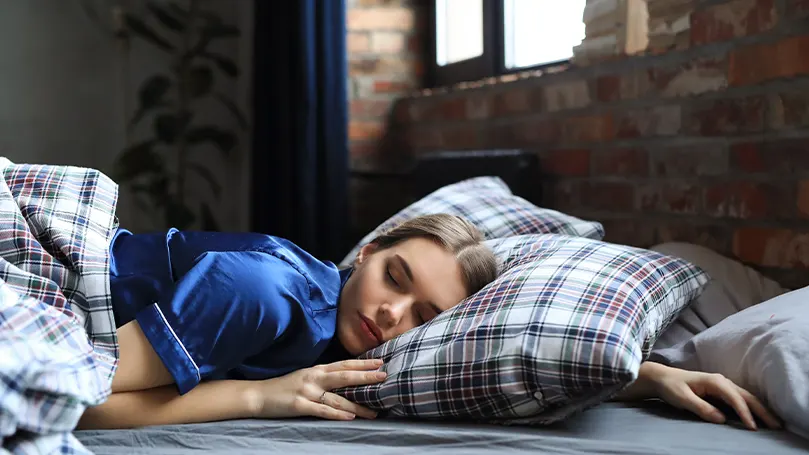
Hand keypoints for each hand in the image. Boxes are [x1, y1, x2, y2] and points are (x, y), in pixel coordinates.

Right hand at [253, 358, 385, 420]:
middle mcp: (314, 377)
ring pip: (338, 398)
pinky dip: (337, 415)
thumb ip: (324, 376)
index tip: (380, 362)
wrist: (259, 395)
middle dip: (366, 377)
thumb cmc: (284, 386)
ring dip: (357, 405)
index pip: (344, 364)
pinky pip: (322, 410)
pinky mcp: (299, 406)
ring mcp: (307, 391)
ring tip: (373, 411)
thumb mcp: (306, 376)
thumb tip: (347, 379)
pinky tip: (349, 417)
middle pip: (345, 376)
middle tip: (384, 377)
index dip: (363, 363)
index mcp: (317, 369)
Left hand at [643, 362, 780, 430]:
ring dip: (760, 409)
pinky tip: (758, 416)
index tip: (753, 427)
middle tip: (777, 425)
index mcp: (714, 381)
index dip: (745, 413)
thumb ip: (701, 408)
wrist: (662, 378)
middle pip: (746, 396)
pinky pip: (739, 399)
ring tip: (773, 423)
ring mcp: (722, 385)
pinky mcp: (720, 391)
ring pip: (746, 397)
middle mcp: (721, 381)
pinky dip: (751, 407)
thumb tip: (721, 419)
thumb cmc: (671, 386)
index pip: (735, 398)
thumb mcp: (682, 398)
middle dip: (762, 410)